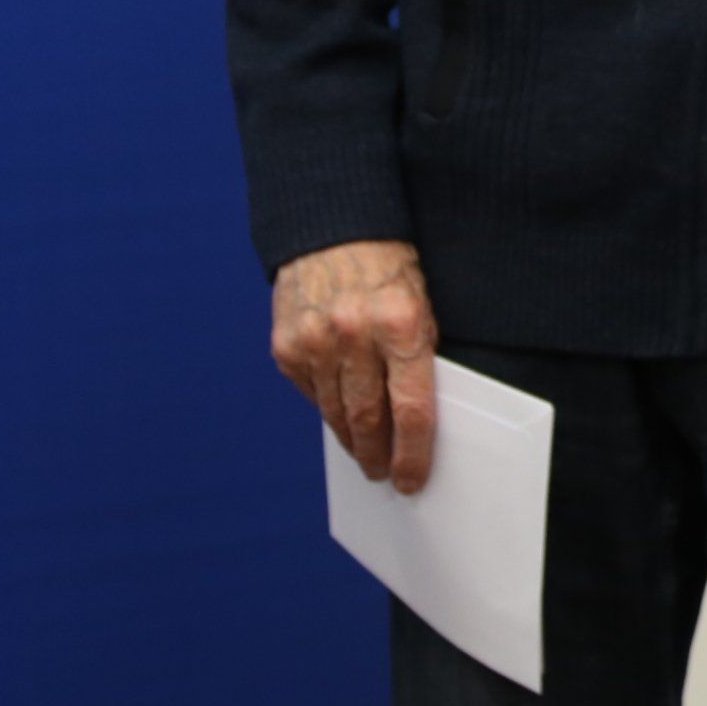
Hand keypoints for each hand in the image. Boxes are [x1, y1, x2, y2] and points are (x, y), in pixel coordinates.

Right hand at [270, 239, 437, 493]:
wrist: (332, 226)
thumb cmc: (389, 268)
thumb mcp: (421, 302)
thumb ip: (416, 354)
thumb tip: (410, 418)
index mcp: (402, 323)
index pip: (412, 408)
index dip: (414, 452)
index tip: (413, 479)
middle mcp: (355, 335)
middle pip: (369, 419)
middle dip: (379, 455)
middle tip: (384, 473)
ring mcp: (314, 342)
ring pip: (335, 412)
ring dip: (352, 438)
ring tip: (364, 453)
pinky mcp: (286, 345)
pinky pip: (310, 392)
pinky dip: (326, 405)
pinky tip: (338, 409)